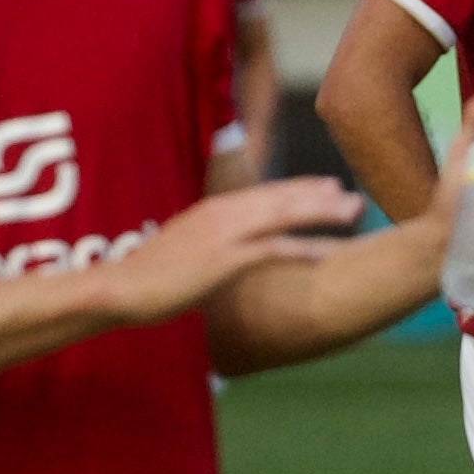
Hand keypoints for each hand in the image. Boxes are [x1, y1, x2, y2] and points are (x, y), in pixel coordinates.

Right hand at [98, 178, 352, 327]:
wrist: (120, 288)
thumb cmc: (148, 276)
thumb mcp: (183, 249)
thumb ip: (207, 242)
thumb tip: (222, 251)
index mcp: (213, 210)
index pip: (265, 192)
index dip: (300, 187)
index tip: (328, 184)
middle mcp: (223, 214)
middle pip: (281, 198)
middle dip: (320, 196)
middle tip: (353, 196)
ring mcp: (224, 235)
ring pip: (284, 216)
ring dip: (322, 214)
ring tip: (353, 214)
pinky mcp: (224, 261)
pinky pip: (274, 251)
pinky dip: (304, 249)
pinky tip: (329, 254)